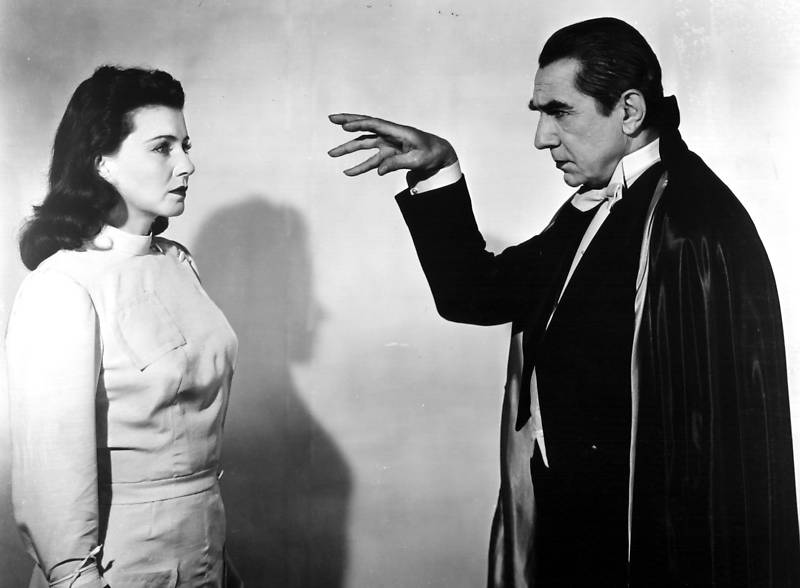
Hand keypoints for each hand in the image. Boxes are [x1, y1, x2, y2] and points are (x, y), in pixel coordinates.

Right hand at [328, 113, 456, 177]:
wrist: (439, 155)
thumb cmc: (431, 154)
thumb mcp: (418, 160)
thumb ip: (397, 163)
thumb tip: (379, 171)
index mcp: (398, 131)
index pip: (375, 124)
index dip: (359, 124)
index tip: (344, 126)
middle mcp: (390, 135)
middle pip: (365, 126)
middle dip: (348, 121)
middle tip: (331, 118)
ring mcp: (387, 144)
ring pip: (363, 144)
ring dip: (347, 148)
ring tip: (331, 154)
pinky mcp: (388, 155)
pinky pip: (371, 161)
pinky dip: (360, 166)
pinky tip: (348, 172)